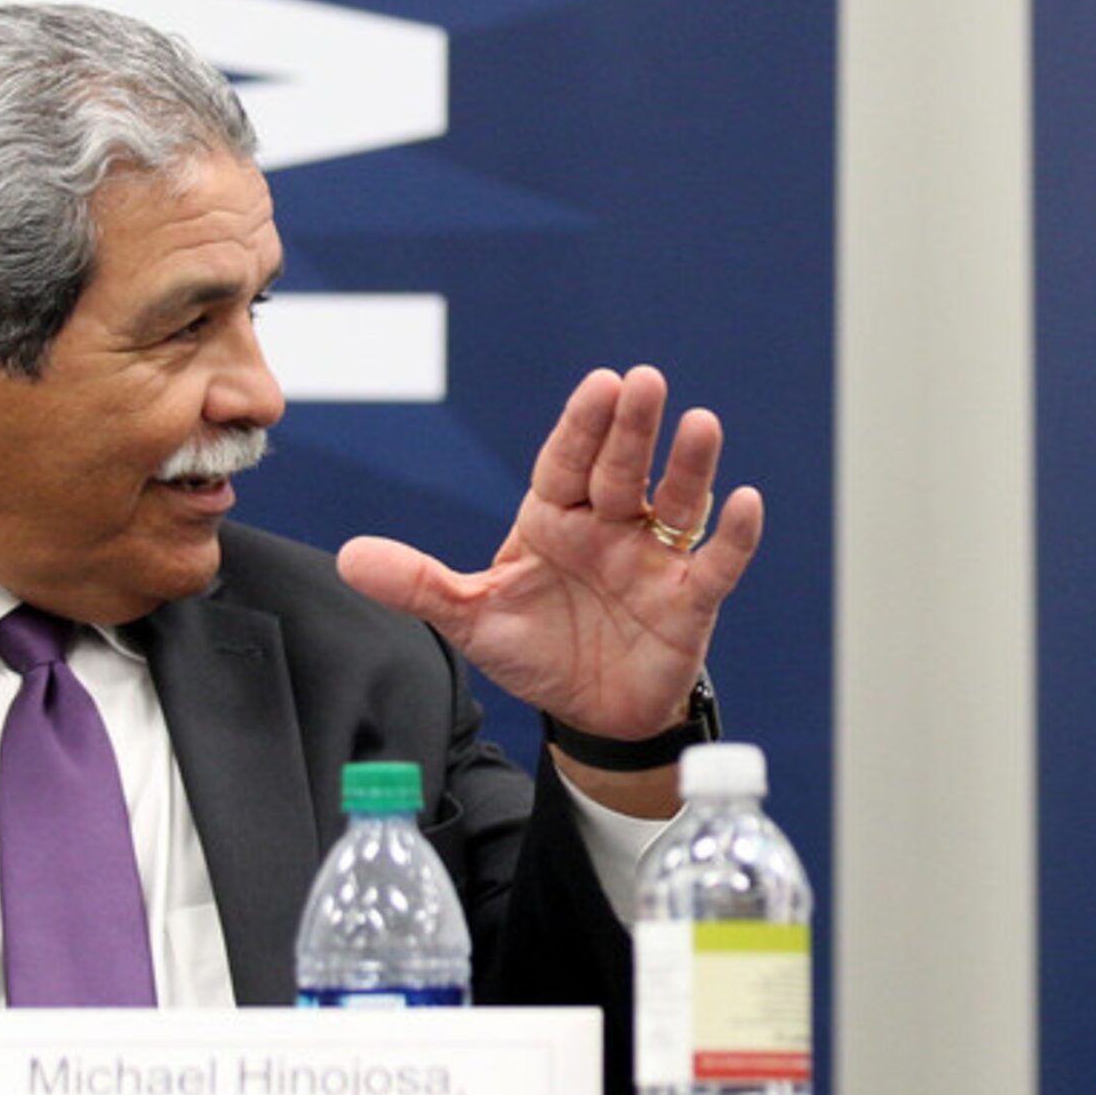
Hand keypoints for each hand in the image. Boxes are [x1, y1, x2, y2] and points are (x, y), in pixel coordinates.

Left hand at [337, 366, 762, 739]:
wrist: (590, 712)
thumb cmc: (538, 649)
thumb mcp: (472, 617)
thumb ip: (419, 583)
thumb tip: (349, 557)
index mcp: (556, 518)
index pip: (568, 461)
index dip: (583, 426)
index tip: (599, 385)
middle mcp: (610, 527)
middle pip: (623, 470)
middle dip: (634, 428)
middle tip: (644, 382)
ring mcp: (654, 560)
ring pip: (676, 504)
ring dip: (690, 466)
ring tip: (701, 423)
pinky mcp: (689, 601)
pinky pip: (716, 562)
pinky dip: (734, 535)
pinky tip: (746, 501)